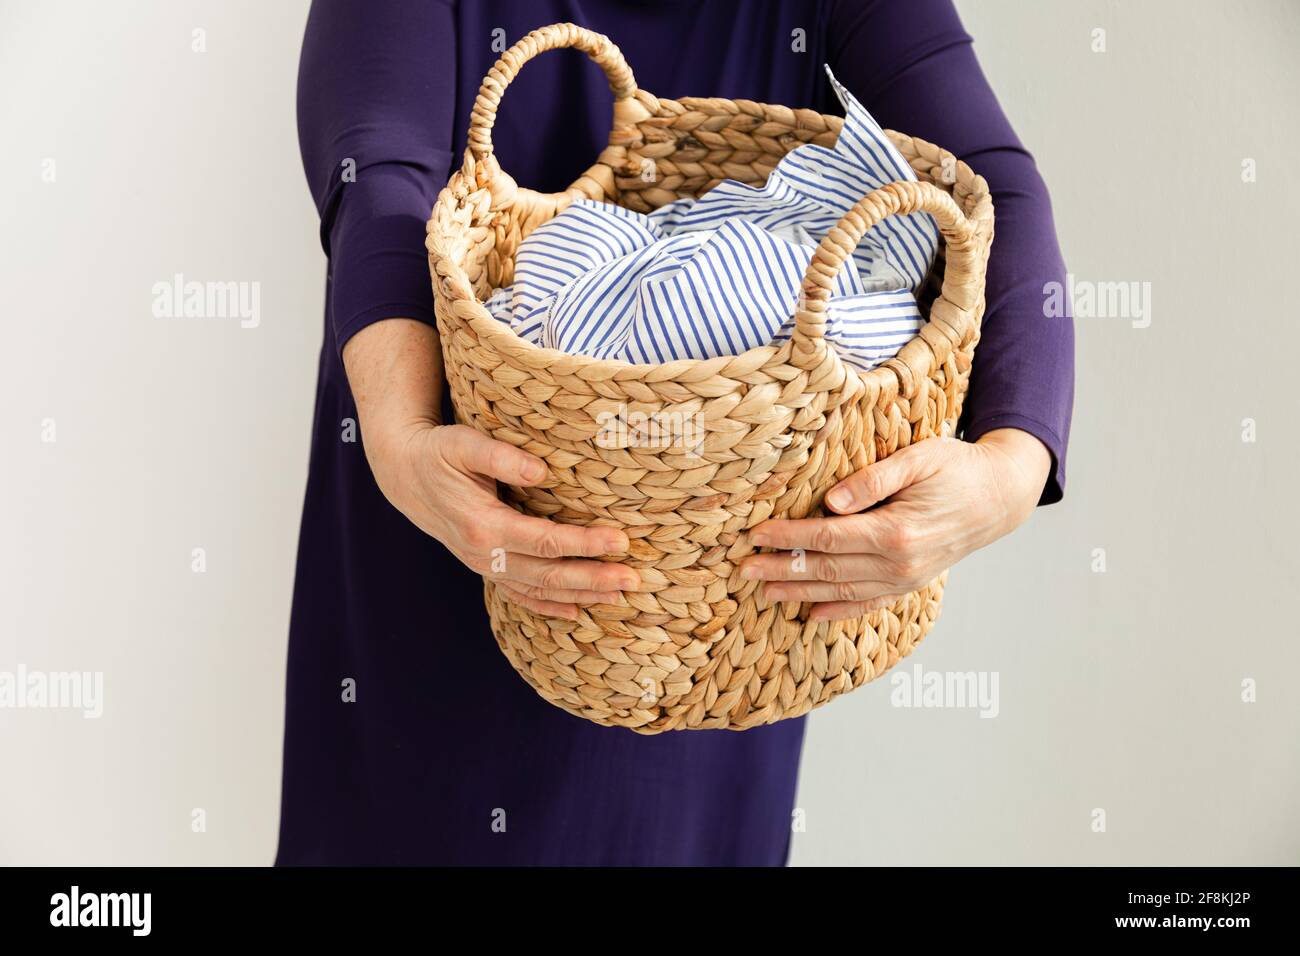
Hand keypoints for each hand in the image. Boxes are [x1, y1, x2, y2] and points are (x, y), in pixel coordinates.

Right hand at [371, 422, 635, 618]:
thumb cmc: (438, 453)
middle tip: (634, 580)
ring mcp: (483, 566)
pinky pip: (519, 595)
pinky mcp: (484, 567)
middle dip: (593, 579)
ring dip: (580, 595)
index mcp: (483, 524)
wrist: (405, 476)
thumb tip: (542, 471)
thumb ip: (501, 456)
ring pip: (538, 590)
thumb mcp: (464, 444)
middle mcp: (483, 554)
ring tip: (618, 596)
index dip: (585, 544)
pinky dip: (548, 606)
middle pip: (548, 575)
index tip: (620, 540)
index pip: (546, 541)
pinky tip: (576, 611)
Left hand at [740, 429, 1050, 621]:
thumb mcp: (918, 458)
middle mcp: (898, 563)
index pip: (826, 537)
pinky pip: (869, 604)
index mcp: (895, 531)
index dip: (788, 537)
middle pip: (827, 569)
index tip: (756, 535)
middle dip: (781, 569)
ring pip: (842, 591)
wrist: (1000, 496)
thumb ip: (873, 480)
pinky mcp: (911, 583)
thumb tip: (831, 502)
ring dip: (800, 592)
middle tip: (743, 569)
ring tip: (765, 592)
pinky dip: (838, 611)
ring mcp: (906, 579)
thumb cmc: (957, 468)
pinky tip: (812, 615)